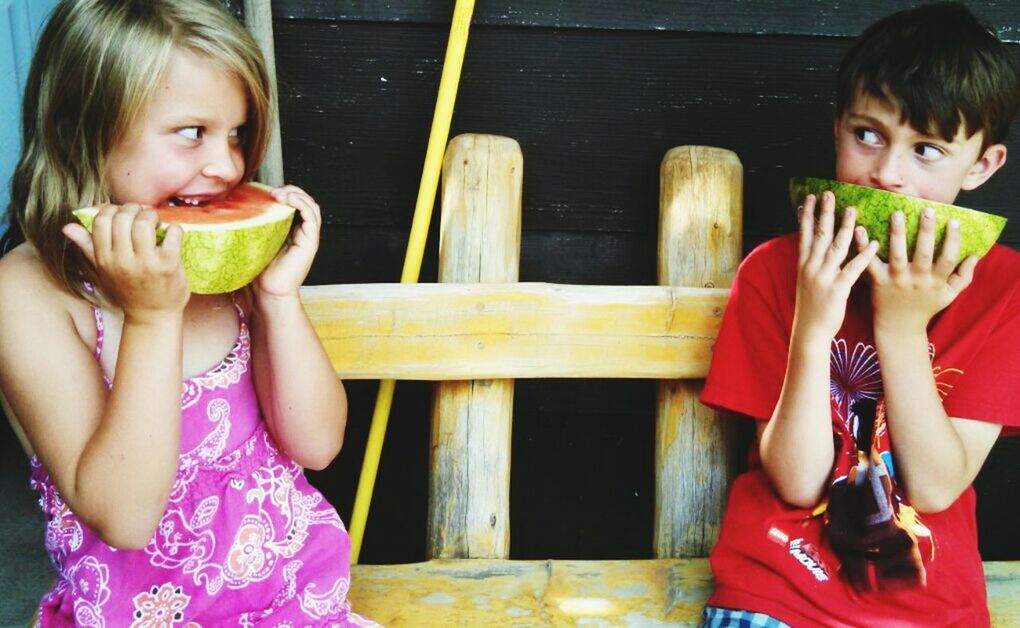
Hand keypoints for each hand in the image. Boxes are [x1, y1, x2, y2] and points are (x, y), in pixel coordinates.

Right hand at [63, 204, 188, 322]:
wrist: (152, 316)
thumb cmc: (128, 291)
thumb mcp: (103, 271)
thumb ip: (87, 247)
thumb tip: (68, 227)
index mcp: (105, 258)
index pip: (101, 220)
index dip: (112, 209)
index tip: (122, 213)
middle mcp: (122, 260)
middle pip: (123, 218)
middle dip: (134, 208)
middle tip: (142, 214)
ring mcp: (146, 263)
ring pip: (144, 224)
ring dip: (152, 216)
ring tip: (155, 222)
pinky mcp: (168, 266)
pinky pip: (172, 235)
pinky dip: (174, 229)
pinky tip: (171, 233)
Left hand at [253, 185, 321, 299]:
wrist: (268, 293)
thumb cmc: (259, 273)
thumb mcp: (255, 243)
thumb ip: (255, 227)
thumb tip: (236, 210)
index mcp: (291, 233)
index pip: (296, 205)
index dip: (286, 193)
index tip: (267, 192)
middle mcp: (302, 234)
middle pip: (306, 202)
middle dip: (292, 190)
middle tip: (274, 191)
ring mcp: (308, 237)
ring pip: (312, 205)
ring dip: (297, 194)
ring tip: (280, 194)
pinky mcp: (310, 242)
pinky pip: (312, 215)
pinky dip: (301, 203)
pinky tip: (287, 199)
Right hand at [793, 191, 878, 341]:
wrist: (809, 331)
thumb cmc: (812, 307)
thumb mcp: (807, 282)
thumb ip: (813, 263)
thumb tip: (820, 247)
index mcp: (803, 265)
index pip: (804, 234)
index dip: (807, 215)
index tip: (810, 198)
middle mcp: (811, 268)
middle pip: (819, 235)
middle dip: (824, 213)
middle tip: (829, 193)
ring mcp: (824, 277)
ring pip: (835, 247)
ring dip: (845, 227)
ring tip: (852, 210)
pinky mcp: (837, 289)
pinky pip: (852, 268)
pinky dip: (863, 255)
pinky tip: (874, 243)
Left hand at [860, 208, 975, 334]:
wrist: (899, 327)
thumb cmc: (926, 307)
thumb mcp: (949, 296)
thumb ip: (964, 277)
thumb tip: (975, 256)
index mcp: (935, 282)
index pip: (947, 259)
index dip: (952, 241)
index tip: (954, 221)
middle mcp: (916, 280)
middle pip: (923, 255)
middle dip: (926, 233)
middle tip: (927, 211)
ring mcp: (896, 280)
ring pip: (897, 256)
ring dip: (897, 234)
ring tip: (897, 213)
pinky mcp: (877, 281)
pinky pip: (870, 263)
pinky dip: (863, 248)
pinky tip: (860, 230)